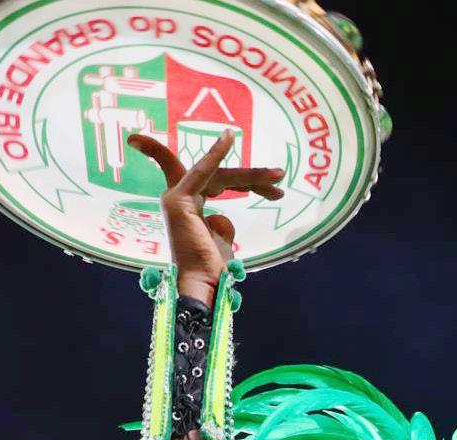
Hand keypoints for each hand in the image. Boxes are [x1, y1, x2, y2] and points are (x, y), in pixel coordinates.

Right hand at [126, 130, 285, 301]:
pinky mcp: (180, 200)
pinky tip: (229, 137)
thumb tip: (224, 218)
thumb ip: (222, 225)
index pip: (201, 177)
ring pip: (219, 175)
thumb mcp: (221, 241)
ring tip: (278, 175)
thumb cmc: (213, 270)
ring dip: (251, 176)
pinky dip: (216, 153)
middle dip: (251, 178)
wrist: (204, 285)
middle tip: (280, 177)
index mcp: (188, 206)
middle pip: (219, 176)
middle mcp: (178, 198)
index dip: (203, 158)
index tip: (214, 137)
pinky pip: (203, 171)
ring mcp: (176, 197)